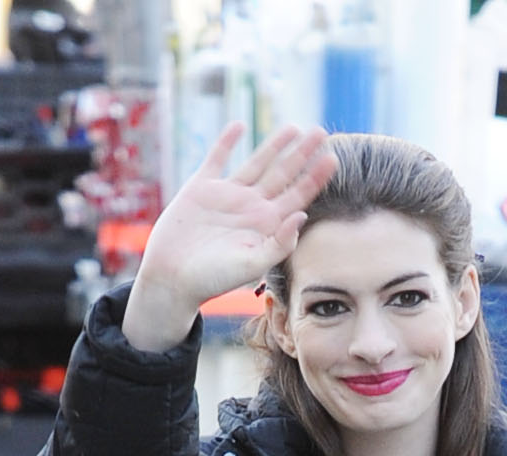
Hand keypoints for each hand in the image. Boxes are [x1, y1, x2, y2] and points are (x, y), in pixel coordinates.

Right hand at [123, 123, 338, 352]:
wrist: (173, 278)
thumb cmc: (212, 279)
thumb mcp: (251, 265)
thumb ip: (279, 243)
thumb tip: (301, 215)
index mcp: (266, 226)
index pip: (297, 196)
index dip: (315, 178)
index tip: (333, 158)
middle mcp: (250, 207)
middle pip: (283, 175)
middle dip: (302, 154)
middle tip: (321, 132)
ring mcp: (227, 195)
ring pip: (257, 163)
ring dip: (275, 145)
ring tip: (294, 127)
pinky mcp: (202, 188)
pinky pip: (217, 158)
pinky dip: (226, 142)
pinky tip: (238, 125)